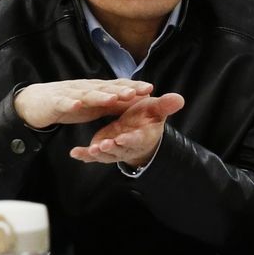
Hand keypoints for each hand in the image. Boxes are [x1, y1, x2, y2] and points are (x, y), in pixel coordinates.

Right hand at [14, 78, 153, 130]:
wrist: (38, 101)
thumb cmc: (70, 102)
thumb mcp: (96, 105)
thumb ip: (114, 103)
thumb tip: (137, 101)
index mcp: (97, 89)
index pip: (118, 86)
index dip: (133, 86)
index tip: (150, 89)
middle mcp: (86, 88)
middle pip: (106, 88)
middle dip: (121, 90)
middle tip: (137, 91)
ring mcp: (71, 94)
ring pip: (88, 94)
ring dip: (100, 96)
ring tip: (113, 98)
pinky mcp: (56, 102)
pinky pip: (64, 103)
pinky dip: (71, 103)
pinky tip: (77, 105)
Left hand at [69, 93, 183, 166]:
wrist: (139, 129)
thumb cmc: (148, 118)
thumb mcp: (157, 109)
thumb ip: (166, 105)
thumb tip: (180, 99)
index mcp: (141, 135)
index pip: (136, 139)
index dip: (130, 139)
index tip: (122, 138)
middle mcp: (126, 145)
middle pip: (119, 149)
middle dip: (111, 148)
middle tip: (102, 146)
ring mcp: (113, 149)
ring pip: (105, 154)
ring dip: (97, 153)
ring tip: (89, 150)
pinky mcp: (103, 149)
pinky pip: (92, 155)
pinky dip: (84, 155)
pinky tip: (74, 153)